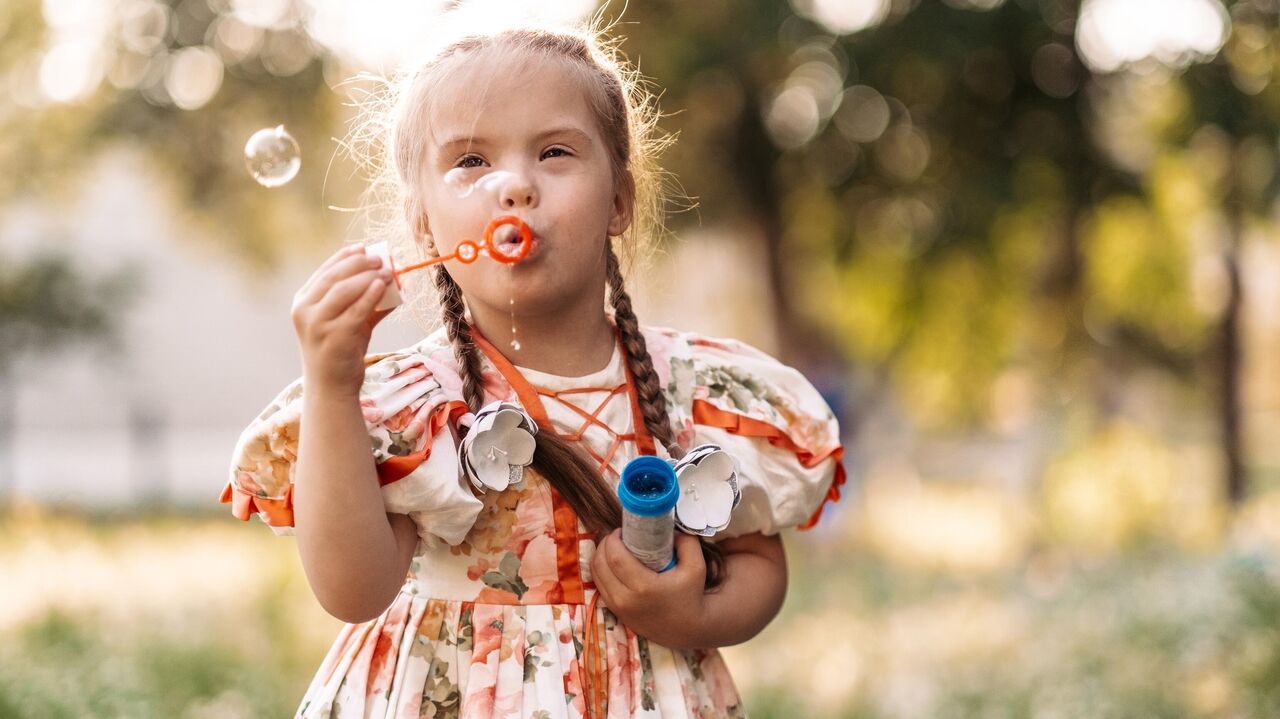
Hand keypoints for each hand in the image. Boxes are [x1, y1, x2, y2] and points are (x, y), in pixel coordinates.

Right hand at [291, 245, 393, 394]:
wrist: (331, 387)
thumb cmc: (341, 351)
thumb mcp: (349, 321)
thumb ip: (366, 301)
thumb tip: (394, 279)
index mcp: (303, 302)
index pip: (324, 271)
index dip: (345, 257)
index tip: (364, 247)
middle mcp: (305, 311)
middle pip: (334, 277)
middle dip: (358, 264)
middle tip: (380, 258)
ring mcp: (318, 325)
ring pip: (343, 291)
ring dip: (367, 277)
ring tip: (387, 272)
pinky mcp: (335, 337)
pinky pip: (356, 311)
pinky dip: (371, 296)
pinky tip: (383, 287)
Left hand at [590, 530, 708, 648]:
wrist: (688, 628)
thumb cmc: (692, 595)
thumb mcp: (696, 566)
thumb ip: (686, 542)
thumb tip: (670, 528)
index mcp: (644, 587)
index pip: (615, 557)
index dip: (613, 539)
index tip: (622, 530)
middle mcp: (626, 599)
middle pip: (600, 564)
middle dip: (604, 544)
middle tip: (617, 536)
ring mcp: (619, 608)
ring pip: (596, 575)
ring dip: (600, 556)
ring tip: (613, 547)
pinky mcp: (616, 612)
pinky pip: (599, 586)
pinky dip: (600, 571)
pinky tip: (611, 562)